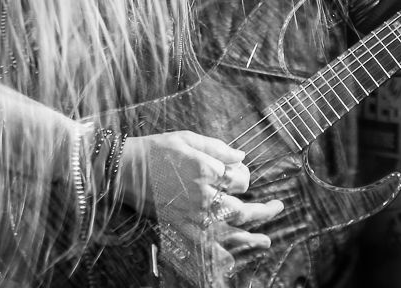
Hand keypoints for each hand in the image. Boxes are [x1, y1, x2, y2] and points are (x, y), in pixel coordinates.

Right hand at [118, 131, 283, 282]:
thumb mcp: (187, 138)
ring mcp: (190, 215)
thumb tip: (241, 156)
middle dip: (263, 210)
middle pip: (241, 209)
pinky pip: (203, 247)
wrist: (123, 169)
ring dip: (250, 238)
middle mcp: (201, 196)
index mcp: (206, 170)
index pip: (240, 180)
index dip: (245, 177)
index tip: (240, 174)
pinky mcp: (178, 227)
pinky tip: (232, 261)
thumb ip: (217, 148)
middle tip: (277, 208)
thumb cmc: (155, 149)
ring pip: (228, 232)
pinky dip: (219, 256)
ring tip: (266, 241)